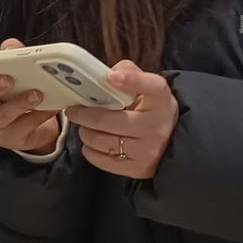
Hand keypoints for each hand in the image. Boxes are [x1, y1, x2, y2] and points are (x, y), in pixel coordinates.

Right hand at [0, 39, 62, 154]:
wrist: (28, 130)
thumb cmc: (13, 98)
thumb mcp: (10, 76)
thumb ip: (9, 57)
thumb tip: (11, 47)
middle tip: (8, 79)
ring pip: (3, 116)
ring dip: (21, 102)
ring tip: (37, 94)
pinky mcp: (13, 139)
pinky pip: (26, 126)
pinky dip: (41, 114)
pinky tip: (52, 106)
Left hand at [65, 61, 178, 179]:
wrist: (170, 146)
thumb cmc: (151, 112)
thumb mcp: (148, 91)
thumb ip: (130, 74)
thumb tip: (106, 75)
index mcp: (161, 102)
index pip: (153, 86)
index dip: (131, 80)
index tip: (111, 77)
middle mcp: (156, 126)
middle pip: (109, 120)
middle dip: (84, 115)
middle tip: (73, 111)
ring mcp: (146, 150)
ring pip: (101, 141)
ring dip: (85, 132)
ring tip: (84, 127)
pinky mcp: (136, 168)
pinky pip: (102, 160)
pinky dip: (90, 150)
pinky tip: (92, 143)